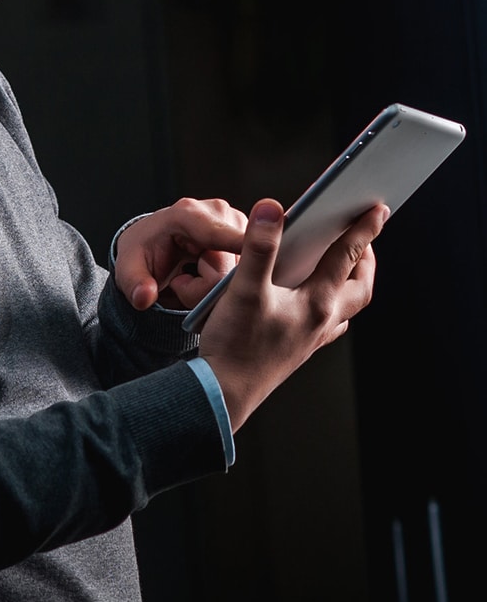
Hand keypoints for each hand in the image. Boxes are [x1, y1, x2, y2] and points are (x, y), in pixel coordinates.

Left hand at [113, 198, 246, 310]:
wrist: (152, 244)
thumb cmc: (142, 254)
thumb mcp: (128, 271)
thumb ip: (135, 284)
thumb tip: (144, 296)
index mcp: (187, 214)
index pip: (219, 235)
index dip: (238, 249)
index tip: (257, 263)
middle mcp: (217, 211)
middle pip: (230, 265)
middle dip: (208, 286)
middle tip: (182, 284)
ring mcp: (236, 222)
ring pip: (243, 270)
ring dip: (219, 284)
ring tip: (194, 277)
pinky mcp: (247, 234)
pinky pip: (250, 268)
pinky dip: (230, 279)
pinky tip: (210, 274)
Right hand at [199, 198, 386, 431]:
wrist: (224, 392)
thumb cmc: (234, 344)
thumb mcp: (244, 288)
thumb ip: (259, 246)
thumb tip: (272, 209)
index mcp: (316, 303)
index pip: (347, 258)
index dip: (363, 230)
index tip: (377, 209)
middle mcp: (321, 321)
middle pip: (358, 287)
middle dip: (365, 259)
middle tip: (363, 237)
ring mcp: (311, 338)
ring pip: (346, 307)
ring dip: (350, 283)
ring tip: (342, 264)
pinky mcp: (297, 348)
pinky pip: (328, 323)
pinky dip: (329, 305)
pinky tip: (313, 300)